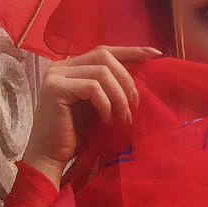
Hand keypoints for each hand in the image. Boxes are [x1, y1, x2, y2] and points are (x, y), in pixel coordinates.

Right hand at [23, 45, 161, 186]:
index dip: (132, 51)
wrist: (52, 156)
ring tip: (124, 117)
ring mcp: (56, 75)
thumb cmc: (77, 135)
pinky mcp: (55, 88)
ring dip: (120, 96)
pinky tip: (107, 120)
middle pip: (105, 56)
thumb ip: (111, 87)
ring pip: (102, 72)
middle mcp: (61, 66)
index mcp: (72, 67)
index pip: (105, 51)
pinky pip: (93, 88)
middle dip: (127, 79)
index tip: (156, 55)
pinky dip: (106, 104)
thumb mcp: (99, 105)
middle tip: (135, 104)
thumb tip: (140, 75)